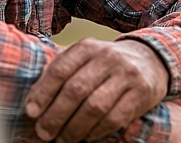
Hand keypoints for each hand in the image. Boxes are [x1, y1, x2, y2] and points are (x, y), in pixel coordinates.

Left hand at [24, 38, 169, 141]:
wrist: (149, 59)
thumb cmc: (105, 65)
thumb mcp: (85, 59)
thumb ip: (61, 75)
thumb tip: (33, 106)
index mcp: (88, 47)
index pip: (60, 69)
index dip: (42, 93)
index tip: (31, 112)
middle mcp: (108, 56)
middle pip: (76, 90)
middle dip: (55, 116)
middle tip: (44, 133)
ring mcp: (127, 74)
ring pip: (95, 106)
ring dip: (74, 128)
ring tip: (62, 140)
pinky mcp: (142, 92)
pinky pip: (115, 118)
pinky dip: (96, 131)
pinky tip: (86, 137)